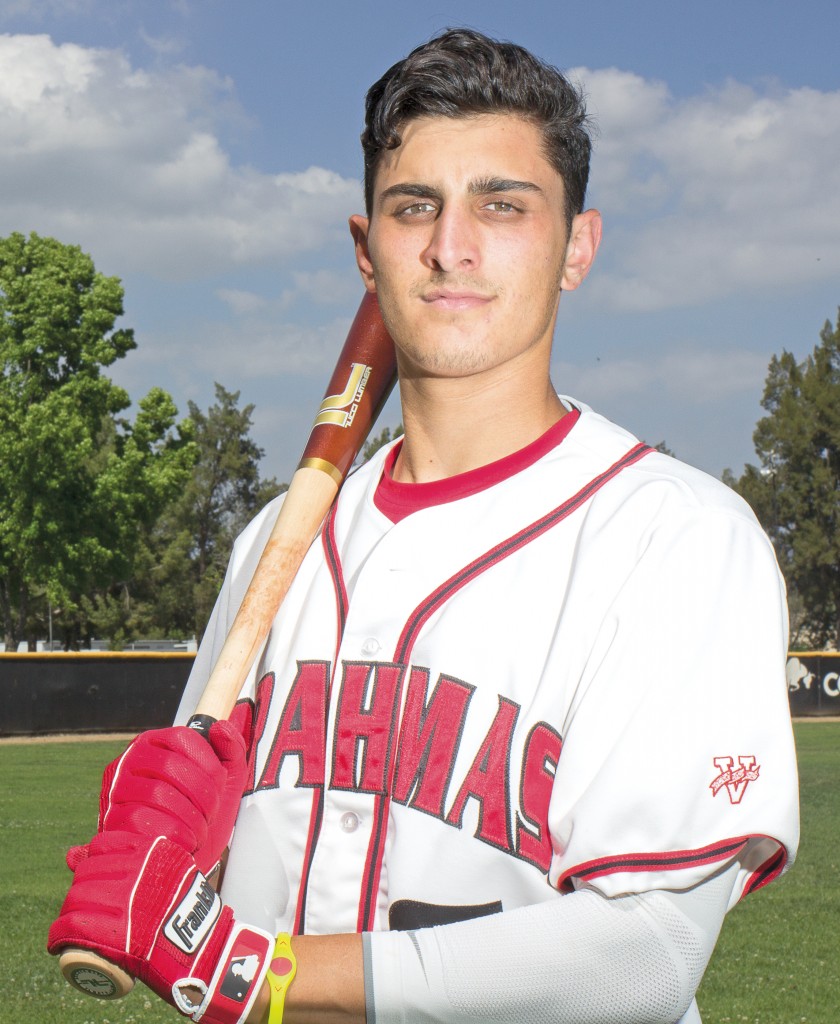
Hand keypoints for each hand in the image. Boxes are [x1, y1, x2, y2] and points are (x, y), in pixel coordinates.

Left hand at [48, 831, 271, 1023]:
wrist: (202, 949)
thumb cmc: (184, 909)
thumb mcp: (166, 873)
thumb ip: (131, 859)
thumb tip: (71, 852)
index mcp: (152, 851)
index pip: (103, 845)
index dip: (94, 861)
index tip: (96, 875)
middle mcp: (137, 871)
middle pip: (87, 873)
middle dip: (81, 889)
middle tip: (87, 907)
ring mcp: (125, 900)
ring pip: (75, 899)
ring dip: (69, 913)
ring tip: (74, 926)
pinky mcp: (113, 931)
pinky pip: (70, 927)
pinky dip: (59, 937)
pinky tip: (58, 944)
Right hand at [92, 716, 249, 875]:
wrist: (178, 869)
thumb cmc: (199, 819)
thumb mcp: (226, 784)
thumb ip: (232, 752)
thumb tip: (221, 727)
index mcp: (154, 745)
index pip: (182, 737)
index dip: (208, 762)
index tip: (218, 785)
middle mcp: (129, 762)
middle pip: (171, 765)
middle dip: (202, 794)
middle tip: (210, 814)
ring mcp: (116, 791)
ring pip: (159, 794)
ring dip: (191, 818)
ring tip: (198, 831)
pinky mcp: (111, 822)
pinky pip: (145, 823)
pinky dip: (176, 836)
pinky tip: (183, 843)